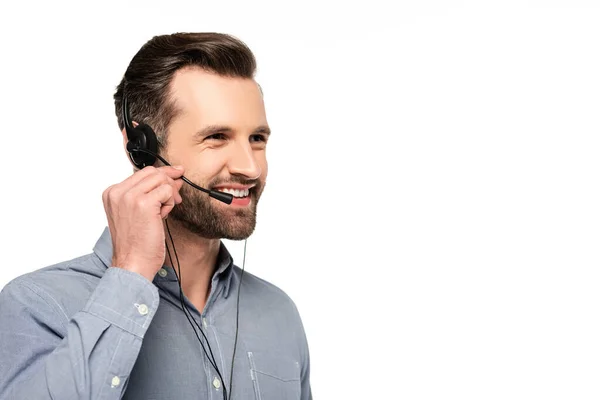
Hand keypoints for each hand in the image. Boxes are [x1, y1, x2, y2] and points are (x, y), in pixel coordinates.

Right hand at [102, 165, 184, 280]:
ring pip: (161, 179)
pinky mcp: (143, 203)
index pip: (141, 173)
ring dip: (168, 195)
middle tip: (176, 198)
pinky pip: (167, 191)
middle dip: (168, 183)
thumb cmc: (137, 243)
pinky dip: (170, 203)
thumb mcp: (140, 213)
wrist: (133, 263)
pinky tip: (163, 216)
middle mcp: (117, 192)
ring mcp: (129, 196)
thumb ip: (151, 193)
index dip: (161, 176)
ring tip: (163, 213)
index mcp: (112, 193)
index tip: (175, 178)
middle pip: (152, 172)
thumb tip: (173, 178)